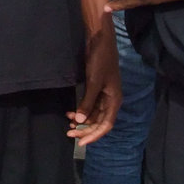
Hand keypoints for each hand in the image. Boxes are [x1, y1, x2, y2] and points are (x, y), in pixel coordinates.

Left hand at [66, 16, 121, 143]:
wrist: (100, 41)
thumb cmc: (100, 61)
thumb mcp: (94, 82)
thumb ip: (87, 102)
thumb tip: (79, 120)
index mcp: (114, 101)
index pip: (105, 125)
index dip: (94, 135)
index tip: (81, 143)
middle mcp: (111, 100)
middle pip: (99, 122)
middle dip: (85, 129)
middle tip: (69, 133)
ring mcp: (104, 94)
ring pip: (93, 114)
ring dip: (82, 120)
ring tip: (68, 123)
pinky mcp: (96, 88)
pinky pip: (90, 105)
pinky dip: (81, 110)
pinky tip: (71, 113)